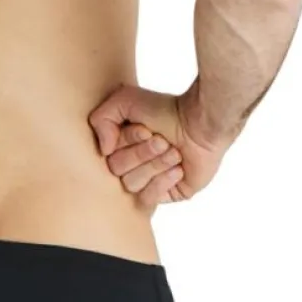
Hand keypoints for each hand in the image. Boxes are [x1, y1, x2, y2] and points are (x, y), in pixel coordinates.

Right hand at [88, 81, 228, 211]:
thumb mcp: (124, 100)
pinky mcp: (167, 194)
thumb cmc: (165, 108)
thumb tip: (104, 151)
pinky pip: (147, 200)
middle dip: (142, 154)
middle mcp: (132, 163)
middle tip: (162, 141)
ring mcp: (149, 181)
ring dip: (155, 165)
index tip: (146, 129)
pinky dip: (161, 183)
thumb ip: (101, 119)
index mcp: (120, 144)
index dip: (126, 141)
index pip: (107, 155)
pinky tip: (178, 169)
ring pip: (131, 184)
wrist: (201, 123)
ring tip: (174, 152)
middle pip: (117, 170)